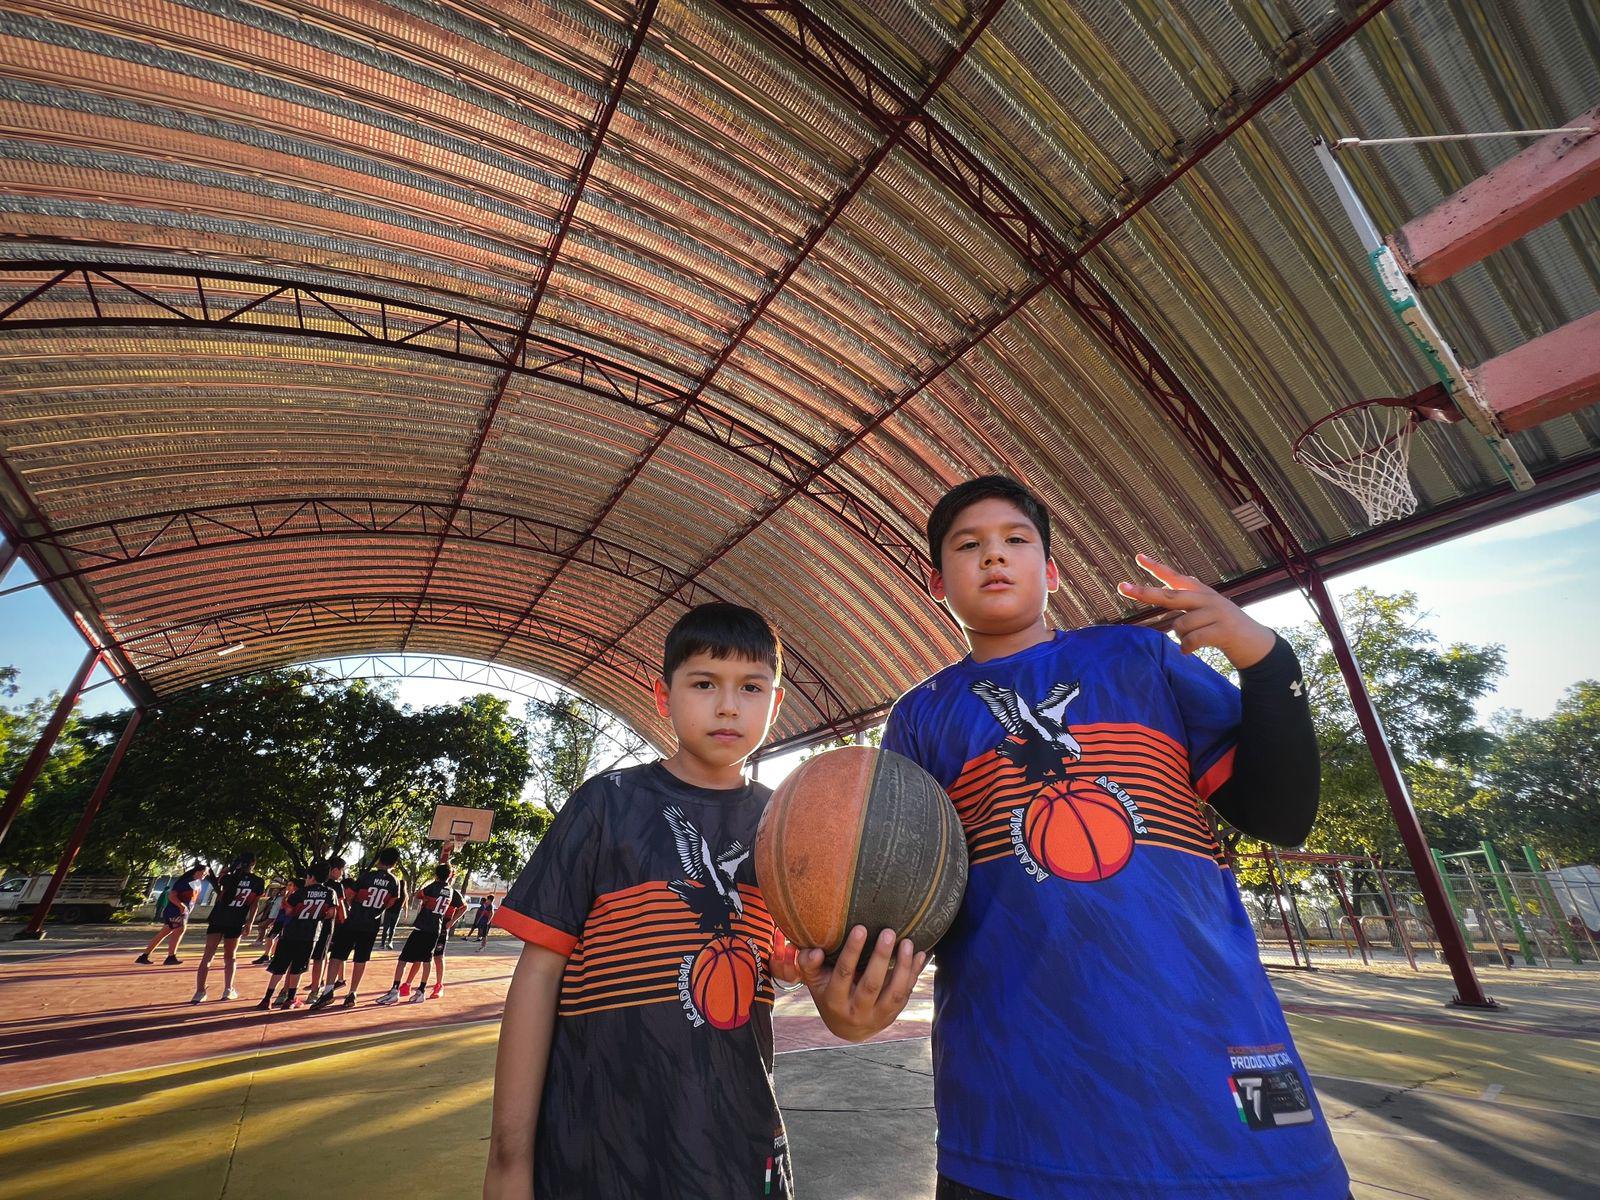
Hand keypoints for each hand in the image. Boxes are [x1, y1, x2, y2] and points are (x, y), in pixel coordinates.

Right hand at [787, 926, 927, 1042]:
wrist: (847, 1028)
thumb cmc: (828, 994)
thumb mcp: (814, 982)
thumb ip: (809, 964)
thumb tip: (815, 951)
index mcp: (834, 1001)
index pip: (843, 974)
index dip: (852, 952)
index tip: (861, 928)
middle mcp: (856, 1011)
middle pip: (871, 985)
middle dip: (881, 958)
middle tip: (889, 932)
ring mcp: (877, 1016)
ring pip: (894, 993)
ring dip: (903, 967)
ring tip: (908, 943)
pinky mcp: (893, 1015)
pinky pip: (906, 995)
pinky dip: (914, 974)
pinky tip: (920, 954)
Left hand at [1118, 553, 1274, 668]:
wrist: (1256, 644)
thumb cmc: (1224, 629)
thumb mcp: (1207, 612)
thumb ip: (1187, 606)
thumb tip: (1164, 605)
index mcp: (1201, 592)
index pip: (1176, 578)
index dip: (1157, 567)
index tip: (1138, 556)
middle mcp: (1207, 598)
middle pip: (1169, 596)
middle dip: (1145, 593)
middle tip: (1122, 587)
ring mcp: (1216, 612)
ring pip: (1180, 625)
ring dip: (1181, 638)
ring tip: (1192, 642)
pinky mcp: (1222, 629)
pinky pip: (1191, 640)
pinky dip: (1186, 648)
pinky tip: (1188, 651)